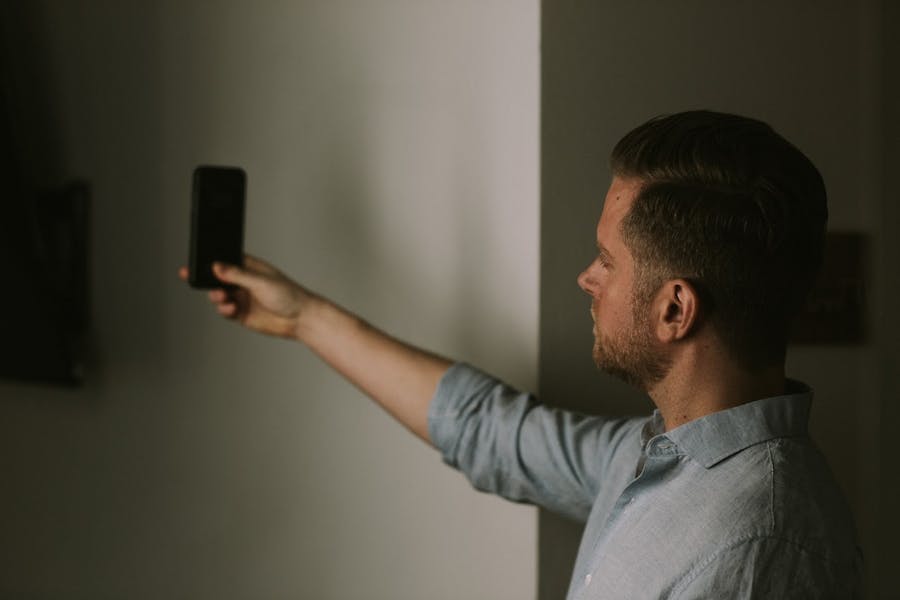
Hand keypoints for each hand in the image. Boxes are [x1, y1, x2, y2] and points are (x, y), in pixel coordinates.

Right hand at [179, 255, 313, 338]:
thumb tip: (216, 267)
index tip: (196, 262)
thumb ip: (237, 275)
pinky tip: (230, 308)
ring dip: (216, 296)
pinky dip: (224, 310)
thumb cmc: (288, 294)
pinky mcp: (242, 314)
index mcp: (249, 267)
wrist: (299, 319)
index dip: (211, 261)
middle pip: (218, 279)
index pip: (225, 260)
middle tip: (197, 280)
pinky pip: (225, 311)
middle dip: (207, 280)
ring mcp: (242, 298)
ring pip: (219, 295)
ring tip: (221, 297)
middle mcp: (244, 282)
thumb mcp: (260, 281)